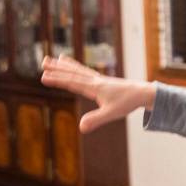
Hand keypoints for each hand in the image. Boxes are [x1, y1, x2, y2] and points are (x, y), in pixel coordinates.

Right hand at [40, 54, 154, 133]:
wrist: (142, 93)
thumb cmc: (127, 103)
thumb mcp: (111, 114)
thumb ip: (95, 120)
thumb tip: (80, 127)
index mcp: (94, 87)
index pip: (72, 83)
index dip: (57, 80)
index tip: (43, 76)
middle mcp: (95, 80)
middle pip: (73, 73)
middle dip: (58, 69)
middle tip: (43, 61)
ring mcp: (99, 79)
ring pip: (79, 70)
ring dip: (66, 66)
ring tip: (56, 59)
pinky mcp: (103, 81)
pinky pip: (86, 72)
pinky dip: (78, 68)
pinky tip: (75, 68)